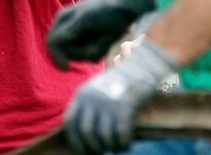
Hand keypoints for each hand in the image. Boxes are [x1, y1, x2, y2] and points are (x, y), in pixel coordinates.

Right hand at [47, 0, 154, 69]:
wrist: (127, 5)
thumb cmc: (106, 9)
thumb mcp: (86, 19)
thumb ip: (69, 30)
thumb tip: (52, 43)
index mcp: (62, 20)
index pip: (52, 42)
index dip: (56, 56)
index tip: (66, 67)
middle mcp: (69, 29)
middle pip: (66, 53)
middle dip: (82, 52)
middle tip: (98, 45)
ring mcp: (81, 37)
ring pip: (81, 57)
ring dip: (94, 50)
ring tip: (106, 37)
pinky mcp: (91, 43)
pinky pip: (92, 56)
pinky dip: (101, 51)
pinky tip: (109, 39)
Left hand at [63, 39, 178, 153]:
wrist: (141, 65)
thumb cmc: (120, 82)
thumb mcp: (97, 89)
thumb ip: (88, 106)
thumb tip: (85, 136)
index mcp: (82, 94)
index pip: (70, 122)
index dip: (74, 140)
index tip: (82, 151)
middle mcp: (92, 98)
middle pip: (85, 132)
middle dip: (93, 147)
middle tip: (102, 151)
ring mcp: (107, 101)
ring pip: (103, 136)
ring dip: (110, 147)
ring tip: (117, 148)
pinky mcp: (124, 106)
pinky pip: (120, 133)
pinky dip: (123, 143)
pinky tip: (127, 144)